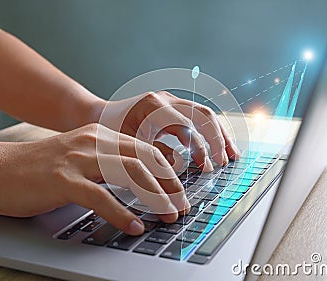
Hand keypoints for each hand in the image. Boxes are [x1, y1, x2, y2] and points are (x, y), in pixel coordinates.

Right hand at [0, 124, 189, 234]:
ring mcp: (79, 159)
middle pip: (145, 159)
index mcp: (101, 135)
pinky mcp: (63, 180)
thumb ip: (109, 163)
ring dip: (155, 197)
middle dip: (170, 184)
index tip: (180, 190)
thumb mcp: (81, 157)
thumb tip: (140, 179)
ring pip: (131, 174)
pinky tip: (133, 226)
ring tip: (168, 215)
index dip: (168, 171)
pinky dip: (121, 214)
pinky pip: (101, 197)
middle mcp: (94, 142)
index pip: (145, 149)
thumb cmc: (41, 167)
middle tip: (181, 205)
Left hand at [100, 91, 239, 171]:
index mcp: (154, 106)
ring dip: (218, 135)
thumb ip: (155, 156)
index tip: (207, 169)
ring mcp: (170, 102)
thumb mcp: (128, 145)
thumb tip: (179, 169)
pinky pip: (196, 119)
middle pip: (204, 115)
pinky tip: (214, 148)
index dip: (201, 149)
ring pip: (204, 115)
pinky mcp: (171, 109)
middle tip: (226, 161)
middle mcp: (166, 99)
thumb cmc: (107, 131)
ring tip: (231, 155)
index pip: (189, 126)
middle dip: (218, 139)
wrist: (95, 116)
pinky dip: (207, 134)